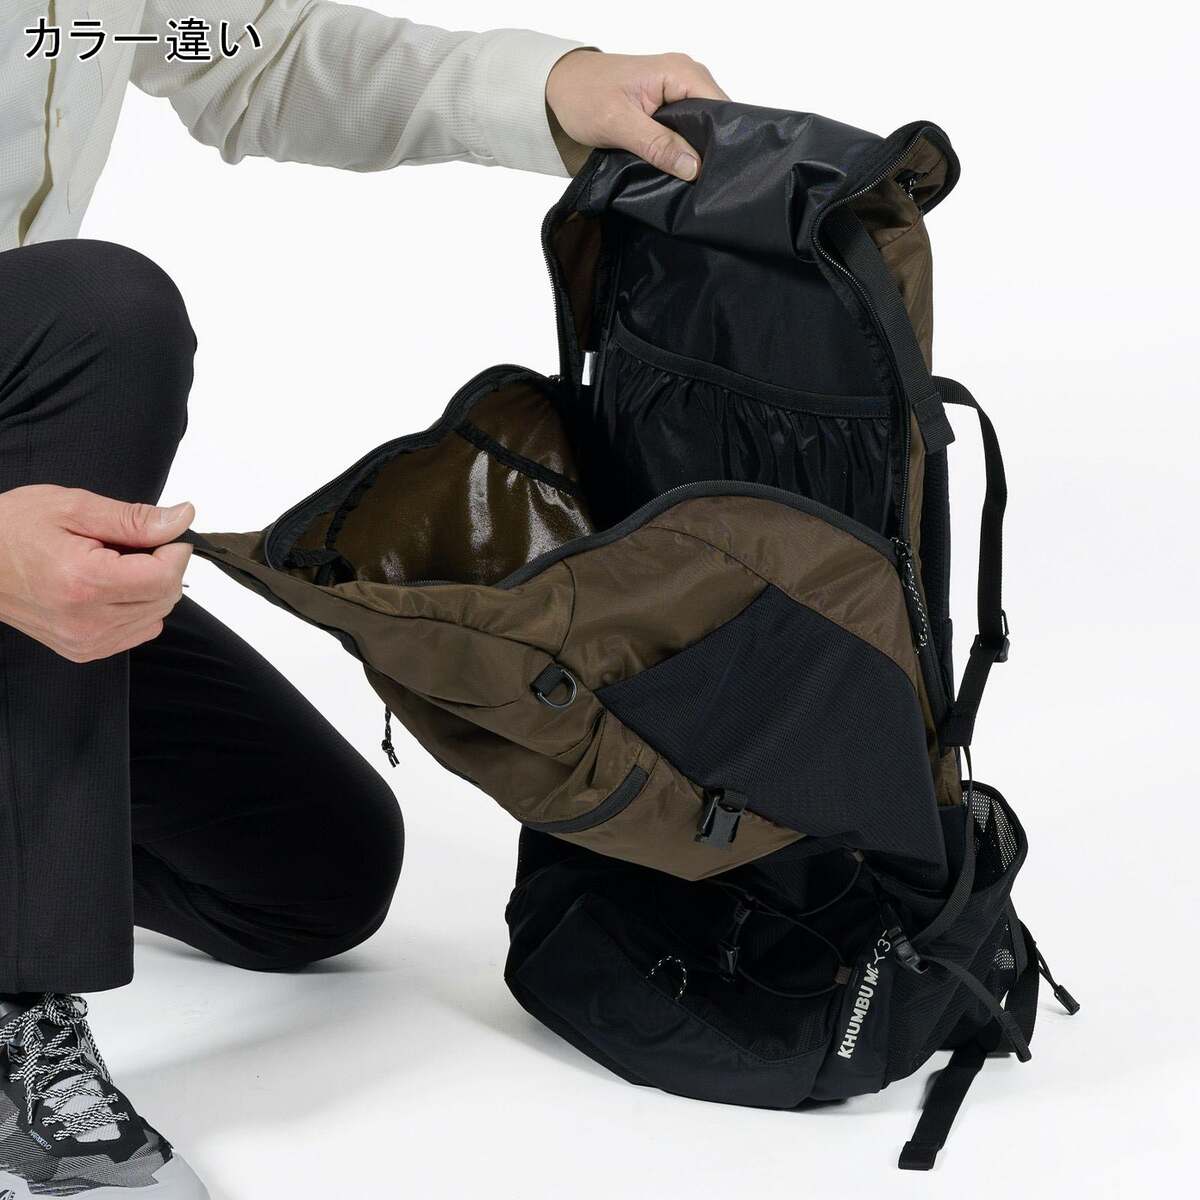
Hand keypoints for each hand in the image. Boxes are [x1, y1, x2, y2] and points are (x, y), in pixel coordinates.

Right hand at [0, 485, 193, 661]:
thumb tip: (182, 518)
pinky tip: (109, 587)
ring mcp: (85, 642)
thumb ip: (135, 519)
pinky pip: (137, 631)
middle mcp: (86, 621)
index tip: (162, 534)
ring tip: (112, 565)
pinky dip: (137, 607)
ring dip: (149, 588)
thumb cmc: (13, 528)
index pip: (165, 577)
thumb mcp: (74, 507)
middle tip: (129, 545)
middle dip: (162, 566)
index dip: (174, 550)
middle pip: (165, 598)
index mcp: (84, 582)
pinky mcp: (84, 651)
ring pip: (156, 616)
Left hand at [546, 50, 727, 180]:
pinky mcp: (670, 107)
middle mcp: (687, 77)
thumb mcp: (619, 124)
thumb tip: (694, 168)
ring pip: (703, 128)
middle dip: (710, 152)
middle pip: (716, 119)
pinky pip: (688, 131)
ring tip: (694, 183)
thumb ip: (657, 144)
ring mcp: (679, 92)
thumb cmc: (584, 96)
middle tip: (704, 187)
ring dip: (697, 155)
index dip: (721, 141)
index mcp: (680, 72)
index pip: (720, 108)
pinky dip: (684, 151)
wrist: (561, 86)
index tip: (715, 176)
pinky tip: (680, 171)